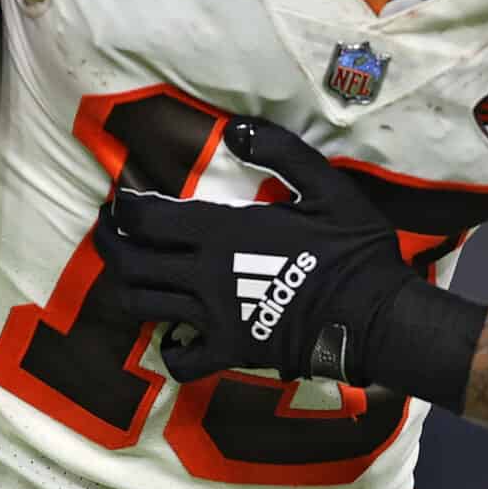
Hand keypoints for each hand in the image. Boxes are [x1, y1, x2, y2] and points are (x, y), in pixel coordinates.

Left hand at [94, 118, 466, 391]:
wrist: (377, 317)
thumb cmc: (354, 250)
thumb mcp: (328, 187)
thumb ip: (281, 152)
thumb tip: (234, 129)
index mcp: (223, 233)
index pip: (149, 219)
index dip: (125, 207)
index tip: (122, 199)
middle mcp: (205, 276)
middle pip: (131, 262)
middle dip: (110, 241)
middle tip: (110, 228)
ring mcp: (214, 318)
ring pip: (143, 306)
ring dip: (126, 286)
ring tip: (128, 273)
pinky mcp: (230, 352)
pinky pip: (181, 360)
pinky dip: (170, 349)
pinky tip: (177, 336)